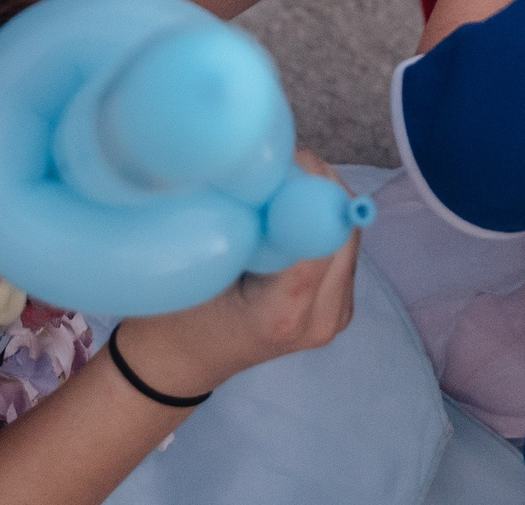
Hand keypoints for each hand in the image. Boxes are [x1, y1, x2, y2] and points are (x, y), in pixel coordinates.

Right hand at [110, 152, 358, 394]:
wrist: (180, 364)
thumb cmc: (176, 318)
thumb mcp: (198, 267)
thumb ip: (239, 224)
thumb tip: (270, 167)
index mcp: (283, 314)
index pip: (319, 237)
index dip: (308, 191)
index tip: (285, 161)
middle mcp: (321, 319)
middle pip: (344, 232)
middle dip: (320, 189)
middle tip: (287, 159)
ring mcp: (334, 316)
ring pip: (348, 237)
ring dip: (322, 204)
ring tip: (287, 180)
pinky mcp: (338, 307)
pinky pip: (342, 251)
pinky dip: (322, 224)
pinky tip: (292, 211)